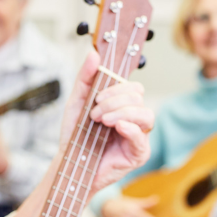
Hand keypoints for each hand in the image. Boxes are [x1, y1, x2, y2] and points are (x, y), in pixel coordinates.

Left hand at [59, 50, 153, 194]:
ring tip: (103, 121)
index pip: (134, 88)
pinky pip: (142, 137)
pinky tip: (117, 127)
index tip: (97, 98)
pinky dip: (131, 128)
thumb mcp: (77, 102)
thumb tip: (94, 54)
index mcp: (123, 107)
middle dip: (116, 102)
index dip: (118, 88)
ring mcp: (138, 137)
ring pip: (146, 115)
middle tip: (96, 114)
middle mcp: (134, 120)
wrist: (69, 162)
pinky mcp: (138, 154)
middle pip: (140, 98)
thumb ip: (85, 78)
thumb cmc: (76, 134)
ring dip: (123, 113)